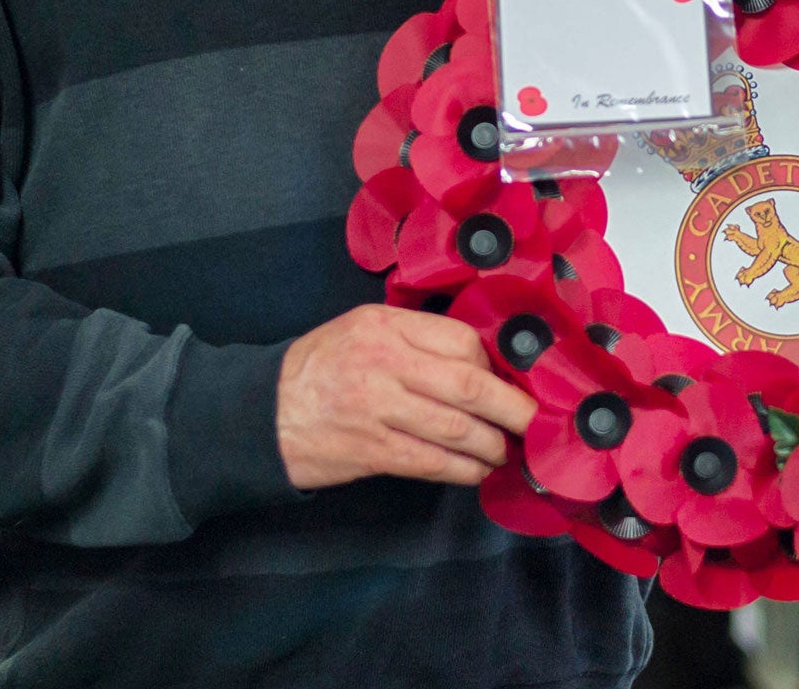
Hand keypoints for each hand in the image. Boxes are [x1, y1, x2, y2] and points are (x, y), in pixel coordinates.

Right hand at [276, 304, 535, 489]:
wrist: (261, 414)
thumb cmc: (319, 368)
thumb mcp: (361, 330)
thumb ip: (414, 339)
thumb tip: (481, 364)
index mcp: (386, 325)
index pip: (462, 341)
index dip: (495, 366)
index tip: (512, 383)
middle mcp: (385, 362)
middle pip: (471, 385)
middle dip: (513, 409)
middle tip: (536, 423)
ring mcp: (378, 409)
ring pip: (458, 429)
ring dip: (492, 446)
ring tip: (505, 452)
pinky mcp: (372, 451)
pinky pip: (434, 463)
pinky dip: (465, 471)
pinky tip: (477, 473)